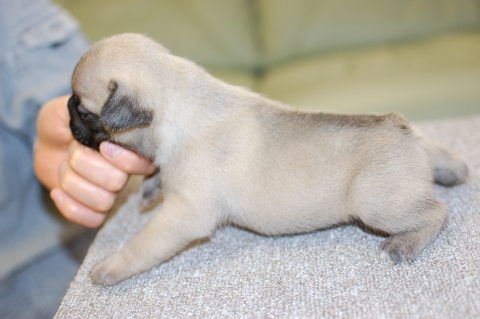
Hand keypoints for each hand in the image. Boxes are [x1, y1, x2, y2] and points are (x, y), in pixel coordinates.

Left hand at [34, 95, 156, 227]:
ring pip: (103, 202)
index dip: (124, 159)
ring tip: (64, 166)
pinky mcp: (95, 209)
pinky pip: (94, 220)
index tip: (102, 146)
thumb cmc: (64, 123)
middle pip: (116, 182)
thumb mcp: (73, 107)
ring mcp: (110, 192)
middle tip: (72, 151)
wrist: (47, 143)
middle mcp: (124, 172)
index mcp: (127, 148)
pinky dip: (70, 207)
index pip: (144, 163)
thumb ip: (89, 106)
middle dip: (84, 165)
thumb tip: (103, 109)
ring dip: (73, 183)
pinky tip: (56, 191)